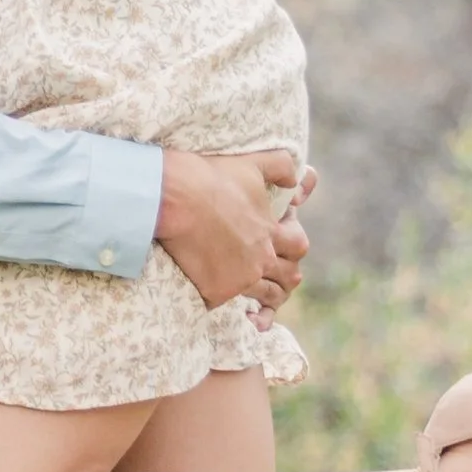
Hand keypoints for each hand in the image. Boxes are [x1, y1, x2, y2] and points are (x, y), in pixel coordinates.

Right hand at [153, 148, 311, 314]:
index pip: (298, 245)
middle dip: (285, 274)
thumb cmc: (209, 177)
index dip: (293, 243)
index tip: (280, 239)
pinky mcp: (215, 293)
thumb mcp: (251, 163)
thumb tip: (299, 177)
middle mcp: (260, 259)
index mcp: (270, 231)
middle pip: (289, 277)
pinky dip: (227, 302)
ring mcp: (240, 279)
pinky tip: (223, 299)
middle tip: (273, 271)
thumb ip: (281, 167)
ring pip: (266, 297)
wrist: (172, 197)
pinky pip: (229, 307)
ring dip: (265, 296)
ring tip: (259, 293)